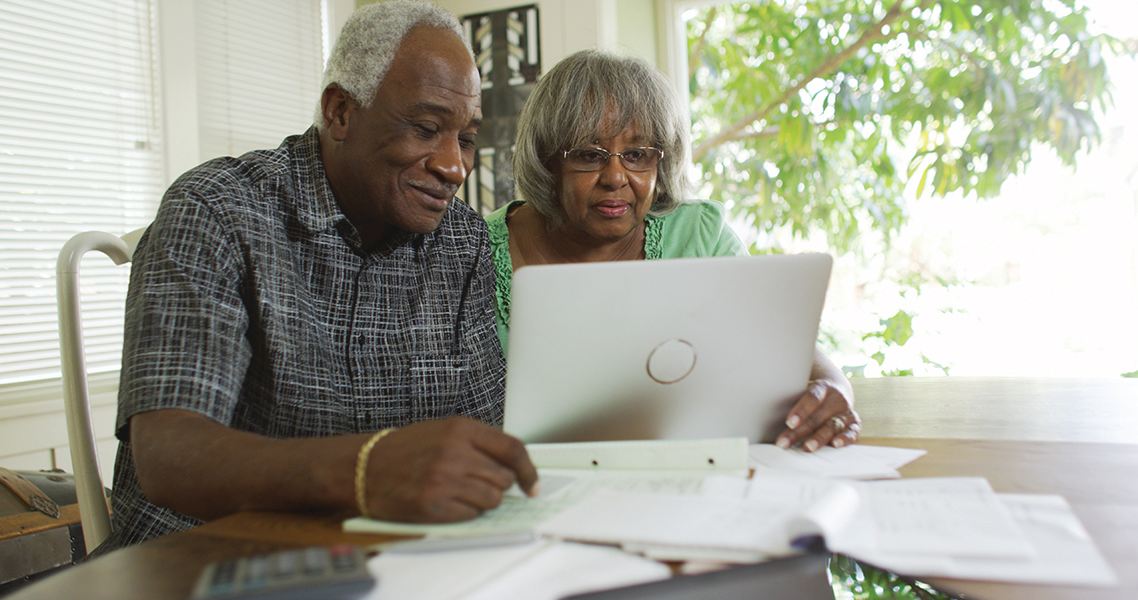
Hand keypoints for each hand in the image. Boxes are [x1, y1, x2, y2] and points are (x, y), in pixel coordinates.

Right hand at [362, 417, 538, 522]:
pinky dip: (465, 513)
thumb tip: (515, 465)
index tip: (532, 485)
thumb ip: (479, 443)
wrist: (364, 467)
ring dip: (482, 501)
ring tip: (459, 492)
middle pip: (504, 478)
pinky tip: (446, 502)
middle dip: (497, 486)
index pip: (513, 449)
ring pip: (492, 500)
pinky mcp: (433, 505)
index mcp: (461, 429)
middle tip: (475, 483)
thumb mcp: (444, 431)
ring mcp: (444, 479)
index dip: (528, 471)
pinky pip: (471, 515)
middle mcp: (455, 452)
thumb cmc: (406, 449)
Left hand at [775, 377, 859, 451]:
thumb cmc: (814, 395)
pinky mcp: (854, 423)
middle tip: (785, 443)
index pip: (812, 398)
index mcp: (823, 388)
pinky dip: (845, 438)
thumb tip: (767, 415)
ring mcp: (846, 411)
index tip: (789, 423)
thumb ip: (792, 400)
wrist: (838, 391)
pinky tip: (835, 445)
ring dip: (819, 438)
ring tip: (807, 447)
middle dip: (799, 431)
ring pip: (832, 426)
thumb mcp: (804, 390)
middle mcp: (836, 399)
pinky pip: (852, 432)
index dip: (800, 410)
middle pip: (817, 416)